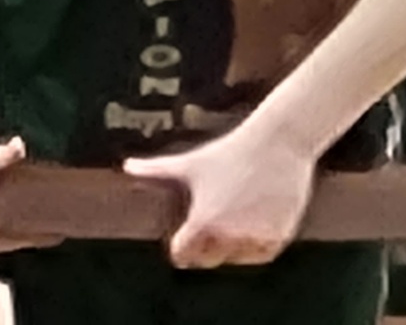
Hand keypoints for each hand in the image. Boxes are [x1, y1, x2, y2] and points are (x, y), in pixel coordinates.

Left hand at [122, 111, 314, 268]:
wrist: (278, 144)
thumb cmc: (229, 153)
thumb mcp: (191, 163)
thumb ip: (157, 170)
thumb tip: (127, 166)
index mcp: (203, 222)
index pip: (182, 256)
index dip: (181, 246)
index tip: (185, 234)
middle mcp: (229, 236)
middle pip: (208, 260)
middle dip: (206, 246)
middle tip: (215, 216)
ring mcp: (255, 239)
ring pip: (236, 258)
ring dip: (234, 245)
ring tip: (239, 210)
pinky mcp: (278, 240)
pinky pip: (259, 254)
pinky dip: (256, 243)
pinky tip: (256, 215)